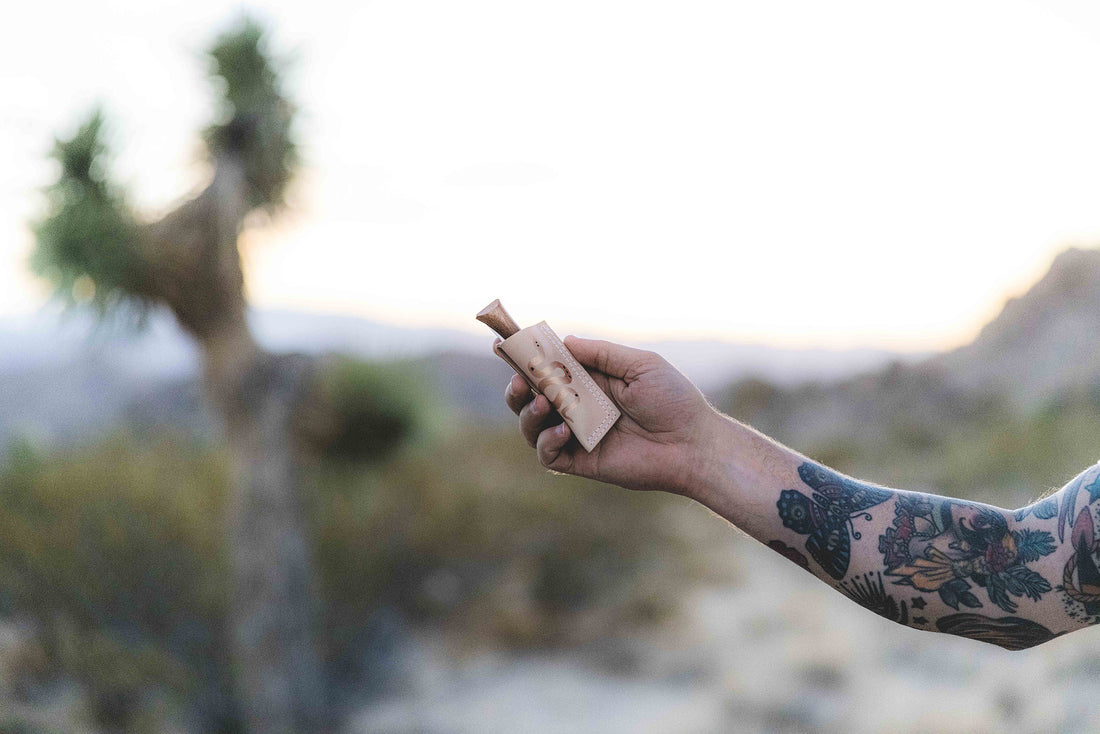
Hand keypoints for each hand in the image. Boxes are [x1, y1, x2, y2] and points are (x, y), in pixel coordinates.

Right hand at [501, 335, 721, 495]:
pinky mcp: (580, 461)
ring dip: (527, 413)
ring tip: (542, 404)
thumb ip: (602, 354)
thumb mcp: (640, 364)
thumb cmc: (673, 400)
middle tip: (519, 379)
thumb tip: (563, 342)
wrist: (692, 444)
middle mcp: (578, 407)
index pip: (548, 367)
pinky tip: (560, 431)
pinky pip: (547, 454)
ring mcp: (576, 435)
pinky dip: (545, 441)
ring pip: (531, 426)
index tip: (501, 343)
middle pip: (529, 397)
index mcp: (589, 381)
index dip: (523, 357)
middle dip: (516, 386)